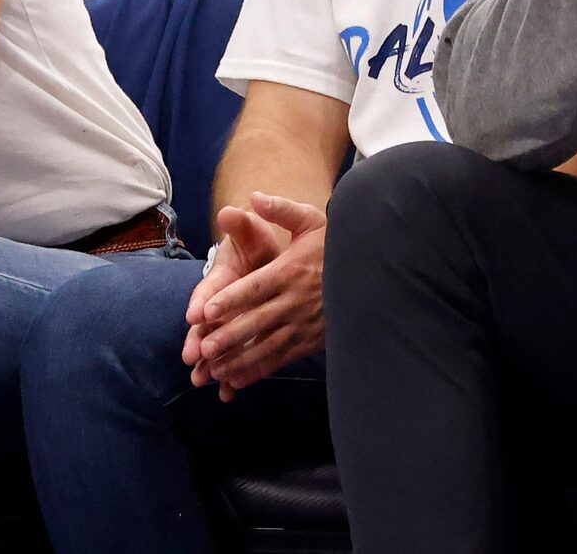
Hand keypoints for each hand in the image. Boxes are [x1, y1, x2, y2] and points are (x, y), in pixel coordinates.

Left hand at [182, 193, 327, 393]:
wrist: (372, 272)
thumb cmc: (334, 245)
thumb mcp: (312, 220)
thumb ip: (282, 209)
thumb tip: (254, 197)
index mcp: (291, 270)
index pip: (256, 287)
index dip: (231, 300)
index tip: (207, 311)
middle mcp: (296, 300)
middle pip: (258, 320)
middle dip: (230, 336)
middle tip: (204, 348)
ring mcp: (304, 323)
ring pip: (267, 345)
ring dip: (240, 358)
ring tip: (215, 368)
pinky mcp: (310, 341)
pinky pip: (281, 358)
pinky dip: (258, 370)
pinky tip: (236, 379)